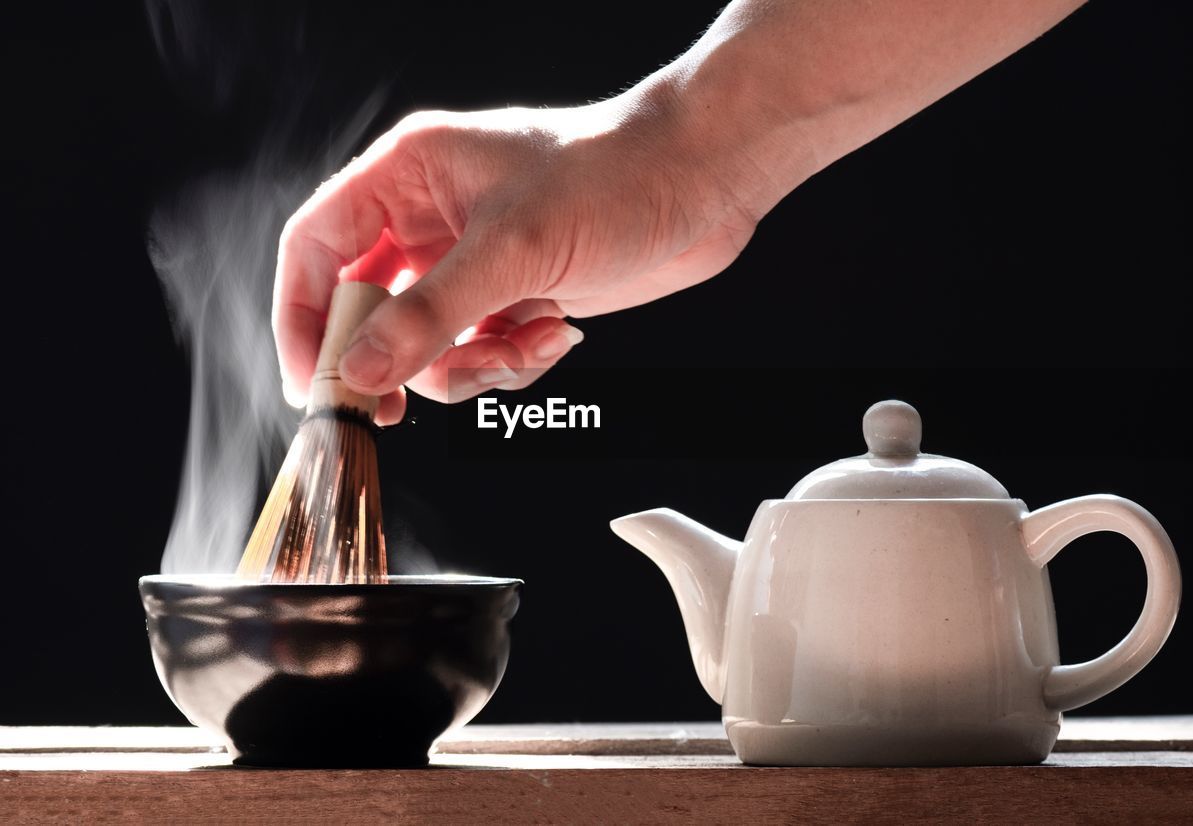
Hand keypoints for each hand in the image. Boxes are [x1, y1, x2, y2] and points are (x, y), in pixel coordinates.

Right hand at [274, 90, 759, 423]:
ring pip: (430, 345)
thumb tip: (357, 372)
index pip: (316, 249)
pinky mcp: (515, 295)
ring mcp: (475, 261)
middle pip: (369, 310)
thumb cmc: (614, 177)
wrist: (705, 181)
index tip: (314, 383)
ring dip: (472, 365)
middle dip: (398, 360)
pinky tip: (558, 331)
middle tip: (404, 405)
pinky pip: (483, 353)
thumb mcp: (512, 250)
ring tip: (523, 343)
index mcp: (409, 176)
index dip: (303, 318)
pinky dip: (515, 360)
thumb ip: (429, 315)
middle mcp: (432, 220)